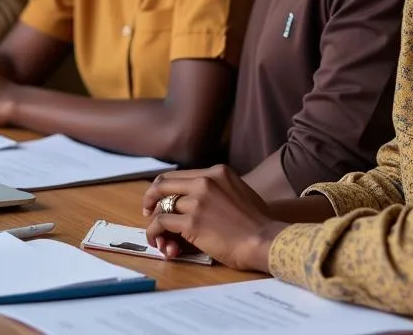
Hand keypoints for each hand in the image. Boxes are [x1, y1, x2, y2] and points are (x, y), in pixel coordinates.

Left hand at [142, 165, 287, 272]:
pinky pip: (161, 223)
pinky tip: (157, 241)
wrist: (265, 239)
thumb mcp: (238, 191)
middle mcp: (205, 181)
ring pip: (161, 206)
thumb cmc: (257, 223)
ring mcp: (197, 200)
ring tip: (156, 235)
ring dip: (154, 221)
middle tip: (147, 211)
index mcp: (216, 172)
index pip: (180, 175)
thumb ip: (218, 189)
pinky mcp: (192, 222)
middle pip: (164, 184)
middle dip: (151, 198)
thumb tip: (196, 200)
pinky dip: (154, 232)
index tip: (160, 199)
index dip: (165, 187)